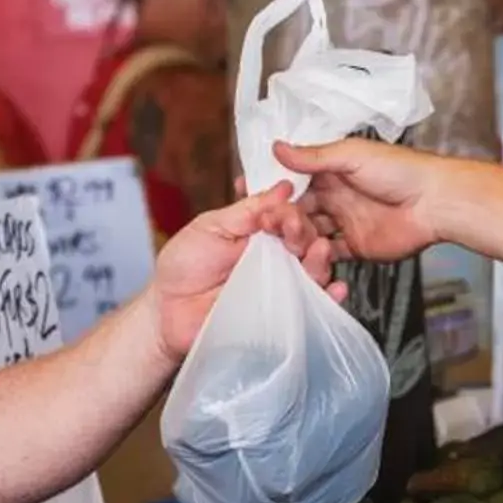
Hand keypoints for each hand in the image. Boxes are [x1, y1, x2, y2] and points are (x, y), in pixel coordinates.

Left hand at [149, 184, 340, 360]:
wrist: (167, 310)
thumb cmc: (184, 265)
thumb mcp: (211, 226)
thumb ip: (247, 210)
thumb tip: (283, 188)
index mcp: (261, 232)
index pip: (288, 216)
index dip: (289, 212)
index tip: (279, 215)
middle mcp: (276, 257)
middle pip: (307, 241)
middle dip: (305, 232)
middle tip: (292, 231)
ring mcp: (281, 285)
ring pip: (314, 271)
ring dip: (321, 260)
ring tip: (318, 251)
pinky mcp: (282, 314)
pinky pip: (311, 307)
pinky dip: (329, 298)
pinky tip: (335, 290)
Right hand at [273, 137, 441, 263]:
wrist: (435, 202)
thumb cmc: (399, 171)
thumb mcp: (351, 156)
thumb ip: (313, 157)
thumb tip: (277, 146)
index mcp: (331, 173)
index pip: (294, 184)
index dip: (275, 192)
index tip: (256, 197)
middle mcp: (335, 198)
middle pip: (299, 211)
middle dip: (283, 218)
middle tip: (271, 223)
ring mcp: (344, 223)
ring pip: (310, 234)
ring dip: (297, 237)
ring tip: (291, 238)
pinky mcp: (356, 247)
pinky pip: (329, 255)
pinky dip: (317, 257)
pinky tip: (310, 254)